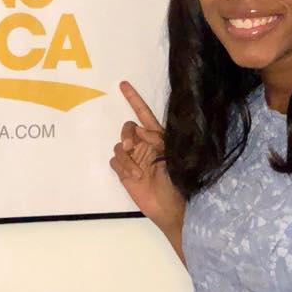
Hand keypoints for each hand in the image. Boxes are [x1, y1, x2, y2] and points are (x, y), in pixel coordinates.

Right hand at [110, 81, 184, 232]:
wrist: (169, 207)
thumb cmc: (176, 180)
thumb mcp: (171, 155)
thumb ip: (156, 139)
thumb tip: (139, 131)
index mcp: (157, 136)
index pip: (143, 113)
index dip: (134, 98)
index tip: (123, 84)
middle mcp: (143, 144)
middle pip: (127, 127)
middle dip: (127, 133)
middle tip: (131, 145)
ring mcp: (133, 158)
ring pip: (119, 146)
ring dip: (127, 158)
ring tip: (137, 172)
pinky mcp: (125, 172)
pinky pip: (115, 161)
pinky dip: (122, 167)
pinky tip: (133, 177)